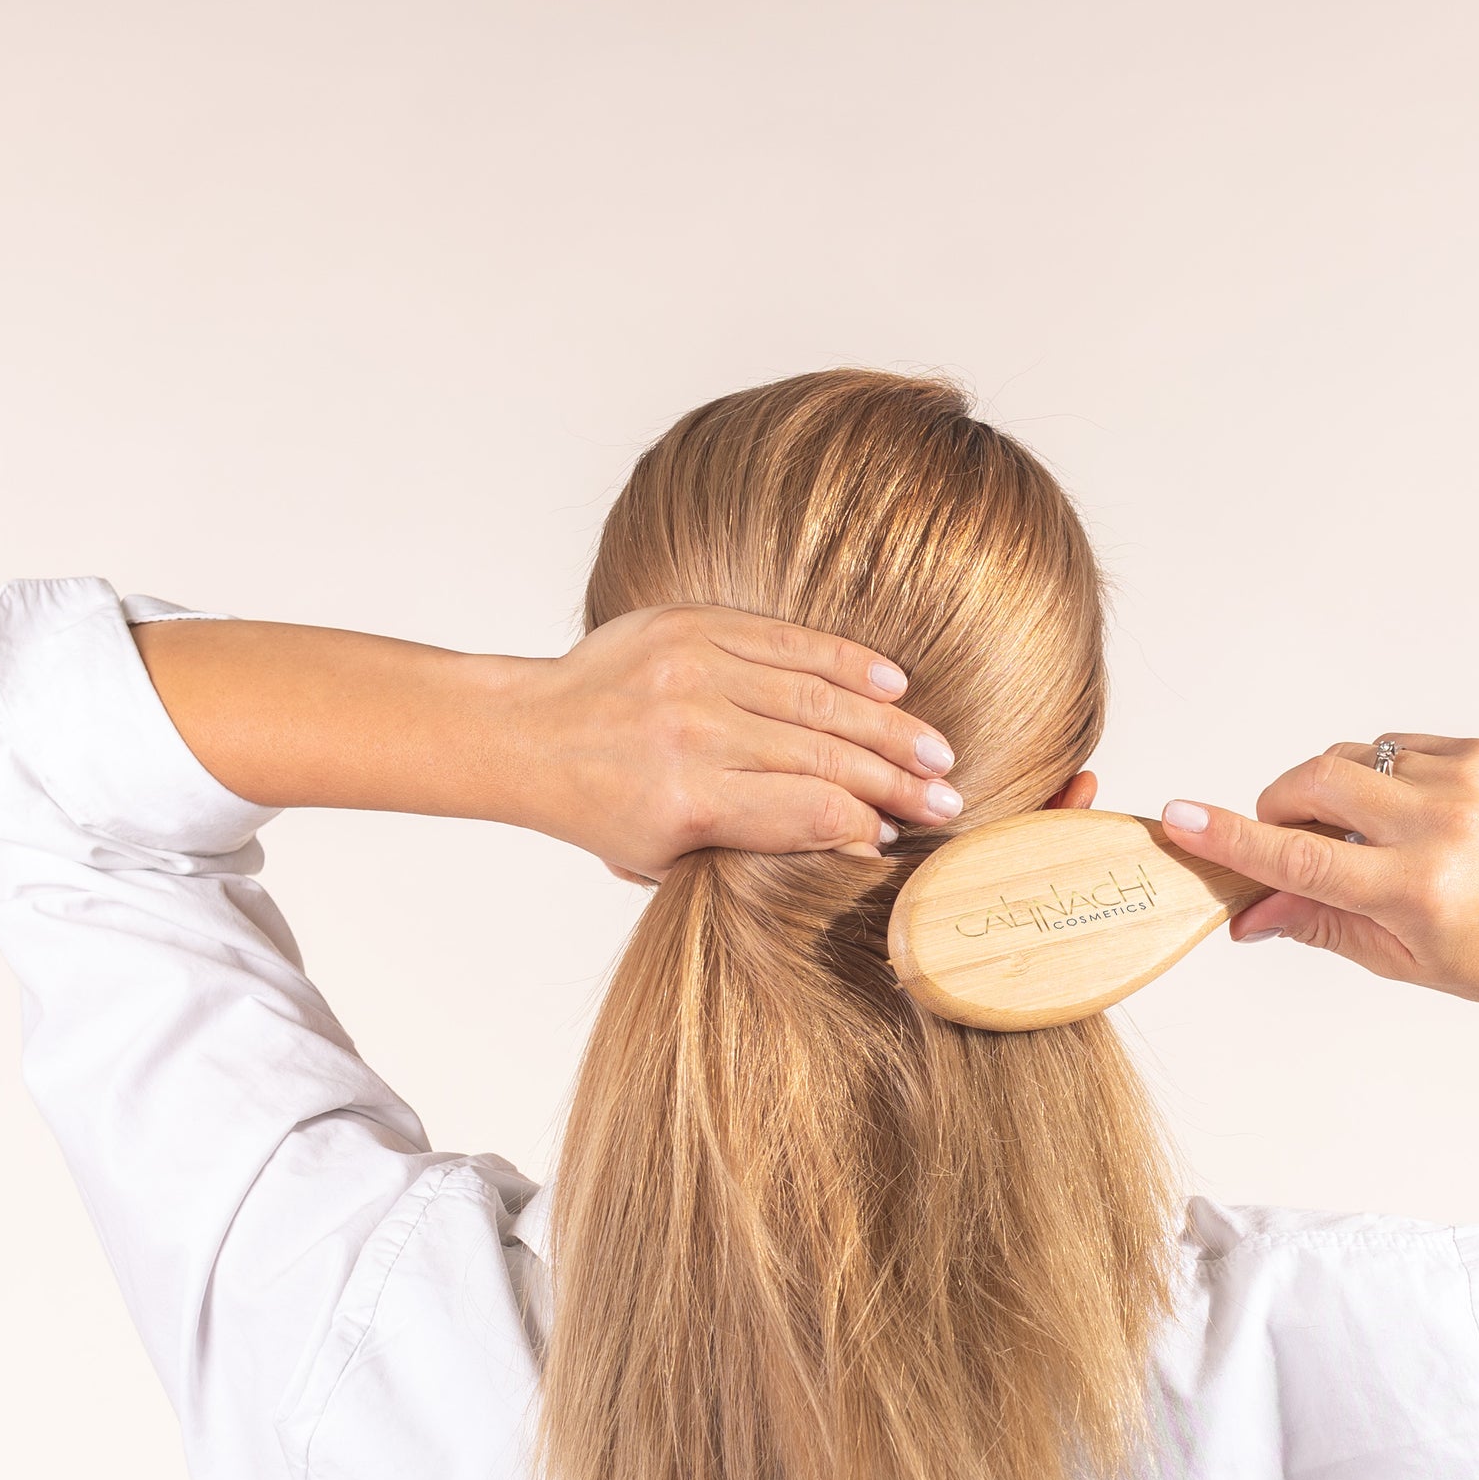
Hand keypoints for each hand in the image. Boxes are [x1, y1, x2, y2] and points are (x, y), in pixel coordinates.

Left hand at [512, 606, 968, 882]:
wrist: (529, 733)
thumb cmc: (602, 809)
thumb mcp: (666, 856)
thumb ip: (755, 848)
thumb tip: (852, 840)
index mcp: (687, 802)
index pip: (807, 810)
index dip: (864, 823)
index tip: (899, 835)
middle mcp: (694, 732)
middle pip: (825, 755)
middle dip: (897, 780)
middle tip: (949, 799)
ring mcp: (694, 670)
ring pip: (818, 696)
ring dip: (888, 725)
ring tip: (937, 751)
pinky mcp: (691, 623)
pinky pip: (787, 640)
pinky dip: (845, 662)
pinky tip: (892, 684)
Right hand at [1158, 736, 1478, 1104]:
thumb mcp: (1396, 958)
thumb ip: (1314, 923)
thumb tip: (1243, 913)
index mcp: (1416, 891)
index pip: (1301, 859)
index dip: (1232, 838)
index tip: (1178, 818)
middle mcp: (1440, 828)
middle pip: (1314, 784)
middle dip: (1281, 805)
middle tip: (1288, 840)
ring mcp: (1465, 783)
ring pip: (1349, 758)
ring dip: (1331, 793)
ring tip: (1364, 840)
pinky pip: (1394, 748)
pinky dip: (1380, 778)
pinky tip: (1407, 818)